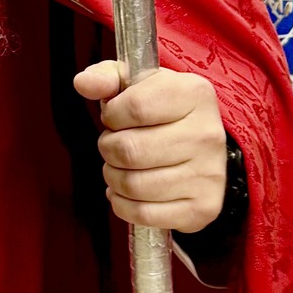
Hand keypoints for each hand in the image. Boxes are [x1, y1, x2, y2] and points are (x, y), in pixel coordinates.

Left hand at [72, 62, 226, 235]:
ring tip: (121, 166)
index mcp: (194, 94)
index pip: (134, 107)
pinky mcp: (203, 207)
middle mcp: (207, 134)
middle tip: (114, 145)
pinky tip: (127, 192)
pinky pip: (144, 214)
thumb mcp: (137, 84)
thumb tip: (83, 83)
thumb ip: (107, 78)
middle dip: (108, 148)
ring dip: (113, 177)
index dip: (111, 115)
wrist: (201, 148)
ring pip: (133, 185)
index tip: (115, 117)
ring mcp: (208, 174)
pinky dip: (123, 205)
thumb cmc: (161, 112)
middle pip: (129, 150)